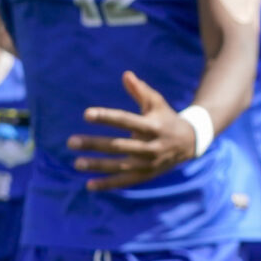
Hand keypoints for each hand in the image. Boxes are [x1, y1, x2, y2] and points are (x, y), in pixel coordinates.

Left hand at [68, 71, 198, 189]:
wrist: (190, 143)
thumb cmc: (166, 118)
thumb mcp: (157, 103)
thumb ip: (141, 91)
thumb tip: (126, 75)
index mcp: (153, 126)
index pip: (126, 121)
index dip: (106, 117)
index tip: (86, 114)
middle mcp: (152, 146)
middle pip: (119, 146)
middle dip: (94, 144)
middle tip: (71, 142)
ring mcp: (149, 163)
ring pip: (121, 165)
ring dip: (98, 165)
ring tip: (77, 163)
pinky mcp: (147, 174)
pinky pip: (126, 181)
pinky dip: (108, 184)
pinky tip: (89, 185)